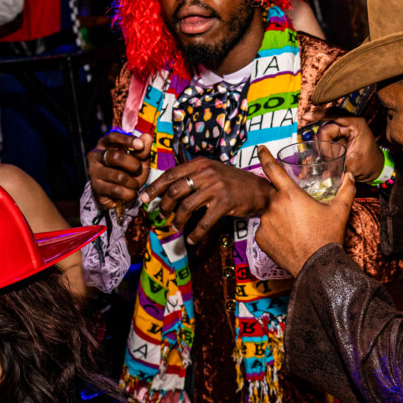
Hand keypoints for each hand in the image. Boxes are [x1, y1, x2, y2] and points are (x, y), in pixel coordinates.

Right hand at [87, 130, 152, 208]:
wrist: (120, 193)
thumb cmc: (129, 171)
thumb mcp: (139, 159)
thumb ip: (143, 149)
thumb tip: (147, 136)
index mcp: (105, 144)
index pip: (113, 137)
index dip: (127, 140)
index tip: (140, 145)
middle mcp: (95, 156)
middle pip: (115, 157)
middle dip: (134, 165)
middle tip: (138, 170)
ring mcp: (93, 172)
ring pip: (119, 176)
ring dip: (133, 183)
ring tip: (135, 185)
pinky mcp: (96, 188)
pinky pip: (117, 190)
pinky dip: (129, 193)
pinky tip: (130, 193)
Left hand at [139, 158, 270, 243]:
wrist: (259, 189)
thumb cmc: (232, 182)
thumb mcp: (212, 171)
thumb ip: (193, 176)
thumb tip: (168, 190)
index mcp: (201, 163)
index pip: (171, 174)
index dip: (155, 187)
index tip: (143, 198)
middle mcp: (207, 172)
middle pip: (175, 190)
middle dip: (164, 205)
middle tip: (162, 215)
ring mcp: (217, 187)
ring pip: (186, 206)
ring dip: (178, 220)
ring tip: (176, 227)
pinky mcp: (225, 203)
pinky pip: (204, 222)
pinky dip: (195, 233)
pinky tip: (192, 239)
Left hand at [256, 145, 356, 275]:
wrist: (317, 265)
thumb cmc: (327, 236)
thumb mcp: (340, 210)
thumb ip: (346, 189)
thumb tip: (350, 177)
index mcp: (291, 194)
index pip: (273, 169)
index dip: (265, 156)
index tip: (260, 149)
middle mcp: (274, 205)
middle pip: (274, 194)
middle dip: (284, 200)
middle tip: (298, 214)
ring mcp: (265, 223)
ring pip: (270, 213)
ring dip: (279, 216)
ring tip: (296, 230)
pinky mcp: (260, 238)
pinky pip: (265, 229)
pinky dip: (274, 231)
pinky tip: (288, 239)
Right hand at [300, 108, 383, 182]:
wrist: (374, 167)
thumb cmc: (368, 164)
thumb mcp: (353, 165)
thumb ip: (336, 163)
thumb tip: (322, 170)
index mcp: (356, 124)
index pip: (335, 114)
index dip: (320, 115)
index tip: (306, 117)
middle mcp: (349, 122)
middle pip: (326, 127)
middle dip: (323, 144)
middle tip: (327, 158)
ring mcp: (343, 128)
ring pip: (323, 133)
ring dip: (323, 147)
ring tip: (331, 159)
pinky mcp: (339, 134)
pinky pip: (325, 137)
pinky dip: (323, 146)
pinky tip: (326, 155)